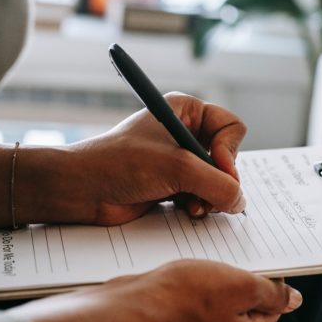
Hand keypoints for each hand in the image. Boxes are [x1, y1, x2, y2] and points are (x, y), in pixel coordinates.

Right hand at [10, 260, 302, 321]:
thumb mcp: (240, 285)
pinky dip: (189, 289)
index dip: (271, 282)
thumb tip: (293, 300)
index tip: (263, 261)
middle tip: (231, 259)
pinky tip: (181, 275)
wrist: (130, 309)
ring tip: (203, 264)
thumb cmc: (183, 298)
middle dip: (239, 281)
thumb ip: (271, 293)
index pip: (272, 308)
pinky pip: (190, 306)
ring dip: (213, 282)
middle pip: (243, 307)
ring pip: (215, 304)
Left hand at [42, 93, 246, 224]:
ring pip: (217, 180)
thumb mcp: (177, 168)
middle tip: (207, 195)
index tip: (217, 168)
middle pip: (228, 157)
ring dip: (210, 196)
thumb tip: (240, 202)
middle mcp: (186, 132)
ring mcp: (180, 160)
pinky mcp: (173, 184)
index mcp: (186, 111)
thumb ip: (217, 184)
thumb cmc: (120, 164)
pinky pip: (203, 195)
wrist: (81, 189)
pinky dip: (200, 205)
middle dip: (220, 180)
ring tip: (194, 206)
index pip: (232, 128)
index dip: (230, 151)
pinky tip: (186, 210)